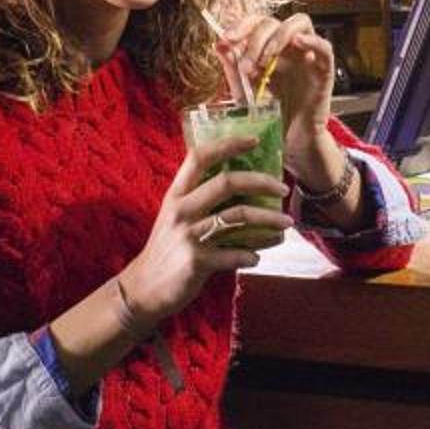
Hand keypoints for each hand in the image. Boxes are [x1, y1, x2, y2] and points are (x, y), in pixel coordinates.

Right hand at [126, 142, 286, 320]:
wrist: (143, 289)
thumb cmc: (166, 250)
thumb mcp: (175, 218)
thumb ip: (200, 201)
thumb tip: (243, 189)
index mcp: (176, 195)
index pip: (200, 157)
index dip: (228, 144)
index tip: (255, 140)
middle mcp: (181, 210)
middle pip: (227, 182)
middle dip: (262, 182)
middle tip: (282, 189)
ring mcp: (189, 235)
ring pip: (239, 217)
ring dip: (269, 220)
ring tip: (286, 225)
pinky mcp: (197, 262)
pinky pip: (236, 254)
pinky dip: (252, 256)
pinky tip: (256, 257)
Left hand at [221, 12, 338, 175]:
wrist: (291, 138)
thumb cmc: (271, 114)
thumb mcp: (245, 90)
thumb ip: (233, 68)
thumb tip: (220, 44)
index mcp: (270, 47)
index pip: (257, 21)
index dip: (242, 26)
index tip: (227, 40)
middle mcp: (289, 47)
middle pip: (274, 22)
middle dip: (256, 40)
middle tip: (246, 66)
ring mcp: (308, 56)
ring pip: (300, 23)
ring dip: (279, 37)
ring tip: (265, 61)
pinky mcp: (324, 71)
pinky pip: (325, 47)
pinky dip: (312, 41)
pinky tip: (297, 43)